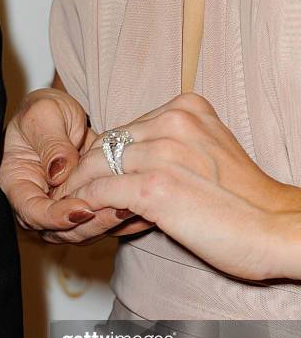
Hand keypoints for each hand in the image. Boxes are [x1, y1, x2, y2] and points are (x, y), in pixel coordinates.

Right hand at [0, 87, 146, 240]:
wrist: (62, 117)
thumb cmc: (45, 113)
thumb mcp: (44, 115)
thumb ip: (50, 144)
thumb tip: (58, 172)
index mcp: (18, 184)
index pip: (33, 213)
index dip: (56, 217)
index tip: (82, 208)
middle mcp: (38, 203)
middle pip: (60, 231)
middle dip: (89, 224)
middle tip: (117, 210)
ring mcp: (61, 210)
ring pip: (83, 232)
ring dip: (108, 223)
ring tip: (132, 207)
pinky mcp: (84, 209)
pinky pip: (100, 223)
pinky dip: (119, 218)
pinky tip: (139, 207)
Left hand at [47, 93, 300, 278]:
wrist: (274, 229)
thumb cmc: (244, 203)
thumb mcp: (207, 157)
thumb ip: (167, 155)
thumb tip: (125, 177)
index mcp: (185, 109)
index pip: (123, 132)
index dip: (100, 159)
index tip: (85, 181)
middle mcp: (172, 122)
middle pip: (104, 146)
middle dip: (81, 174)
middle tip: (65, 197)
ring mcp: (162, 152)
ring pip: (94, 168)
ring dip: (75, 193)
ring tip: (63, 211)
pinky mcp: (154, 187)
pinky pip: (98, 193)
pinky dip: (82, 208)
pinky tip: (76, 221)